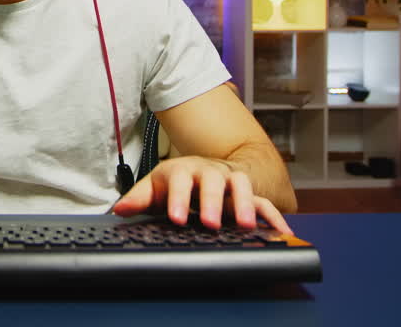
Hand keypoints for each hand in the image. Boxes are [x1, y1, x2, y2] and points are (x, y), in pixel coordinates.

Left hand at [111, 156, 293, 235]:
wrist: (203, 168)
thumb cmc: (176, 182)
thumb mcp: (155, 188)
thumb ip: (139, 198)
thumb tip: (120, 210)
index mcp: (182, 171)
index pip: (179, 181)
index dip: (178, 199)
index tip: (176, 218)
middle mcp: (208, 173)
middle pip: (211, 182)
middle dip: (212, 202)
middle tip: (210, 223)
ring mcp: (229, 182)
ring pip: (241, 186)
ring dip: (245, 204)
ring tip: (246, 226)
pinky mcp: (248, 194)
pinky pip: (263, 201)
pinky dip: (273, 215)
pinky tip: (281, 231)